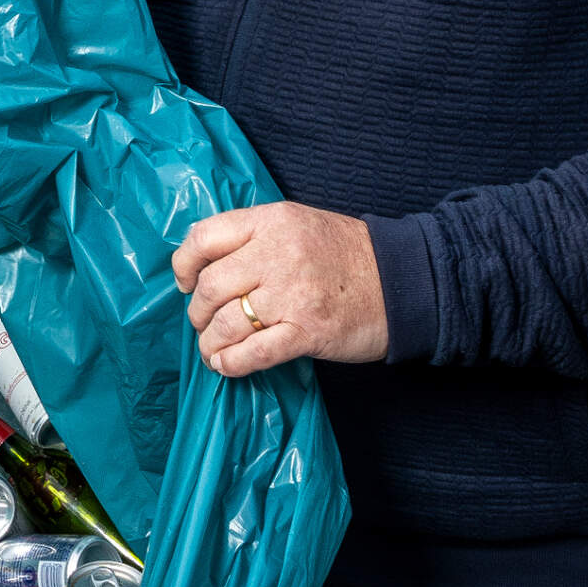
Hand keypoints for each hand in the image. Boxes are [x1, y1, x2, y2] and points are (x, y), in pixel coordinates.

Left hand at [173, 202, 387, 372]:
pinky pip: (254, 353)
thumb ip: (253, 236)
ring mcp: (292, 295)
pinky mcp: (308, 332)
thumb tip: (205, 262)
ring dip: (210, 342)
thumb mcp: (297, 224)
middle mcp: (277, 254)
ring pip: (226, 322)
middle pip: (210, 285)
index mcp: (272, 221)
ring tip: (212, 350)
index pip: (204, 237)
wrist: (403, 280)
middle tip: (203, 321)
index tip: (184, 282)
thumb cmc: (346, 253)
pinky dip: (232, 363)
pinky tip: (227, 365)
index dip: (184, 264)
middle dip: (197, 310)